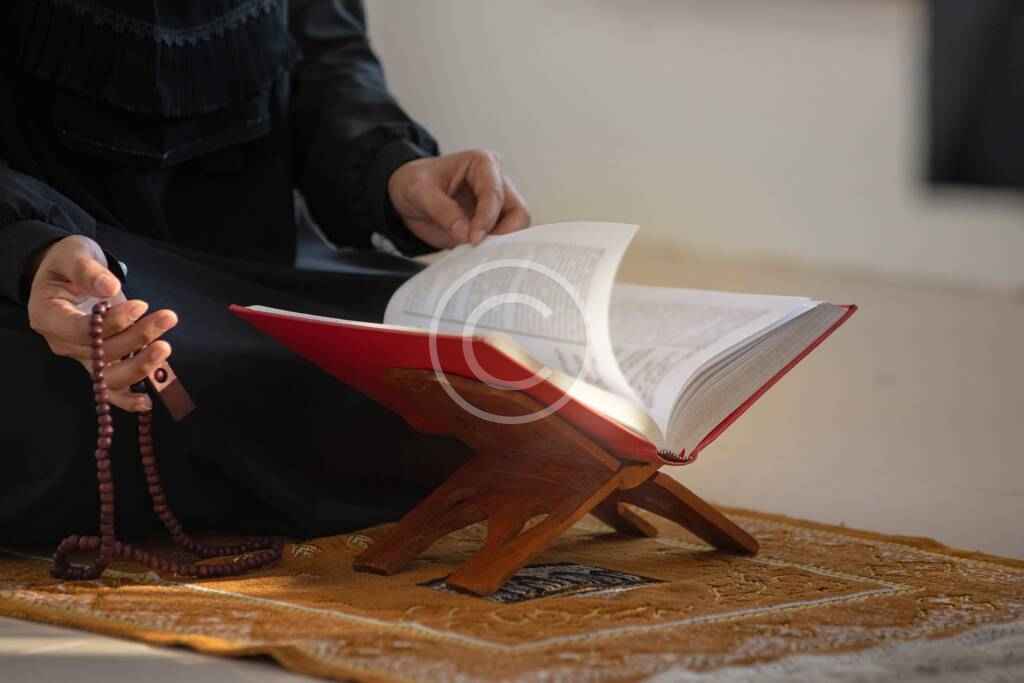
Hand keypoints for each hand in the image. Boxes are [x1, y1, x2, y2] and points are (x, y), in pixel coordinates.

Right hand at [27, 235, 177, 411]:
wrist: (70, 272)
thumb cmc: (69, 262)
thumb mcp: (74, 254)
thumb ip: (89, 270)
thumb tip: (109, 288)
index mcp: (48, 316)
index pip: (81, 331)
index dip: (114, 322)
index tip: (140, 305)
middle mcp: (62, 343)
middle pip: (100, 354)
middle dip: (137, 338)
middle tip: (167, 318)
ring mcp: (80, 357)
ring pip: (108, 376)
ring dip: (140, 365)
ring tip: (165, 347)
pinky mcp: (99, 363)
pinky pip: (111, 389)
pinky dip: (128, 398)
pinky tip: (148, 400)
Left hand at [388, 149, 530, 247]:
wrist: (407, 196)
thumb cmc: (415, 182)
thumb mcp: (419, 191)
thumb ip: (442, 210)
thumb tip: (465, 233)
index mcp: (482, 164)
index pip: (494, 194)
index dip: (486, 219)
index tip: (473, 239)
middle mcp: (496, 182)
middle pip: (518, 213)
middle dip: (504, 234)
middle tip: (482, 249)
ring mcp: (496, 206)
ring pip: (516, 230)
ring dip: (500, 245)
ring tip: (477, 254)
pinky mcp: (491, 225)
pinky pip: (502, 241)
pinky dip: (493, 252)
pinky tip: (476, 257)